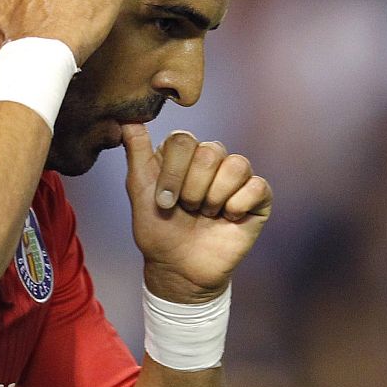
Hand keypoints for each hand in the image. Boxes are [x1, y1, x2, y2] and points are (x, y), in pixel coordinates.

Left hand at [121, 125, 272, 303]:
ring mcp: (236, 177)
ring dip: (214, 198)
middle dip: (193, 190)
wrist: (180, 269)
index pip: (183, 140)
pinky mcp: (258, 197)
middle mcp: (212, 159)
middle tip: (188, 210)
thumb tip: (129, 117)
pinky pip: (257, 186)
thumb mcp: (140, 191)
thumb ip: (136, 152)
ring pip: (235, 165)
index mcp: (183, 154)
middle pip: (210, 152)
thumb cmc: (158, 231)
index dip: (172, 174)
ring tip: (207, 215)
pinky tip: (229, 219)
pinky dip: (238, 206)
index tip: (164, 201)